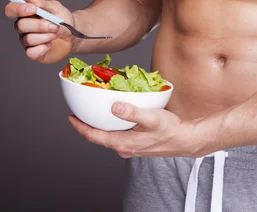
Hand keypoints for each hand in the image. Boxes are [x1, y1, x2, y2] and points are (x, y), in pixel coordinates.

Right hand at [4, 0, 74, 63]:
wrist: (73, 36)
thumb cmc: (62, 20)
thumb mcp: (55, 8)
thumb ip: (42, 3)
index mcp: (25, 13)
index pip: (11, 9)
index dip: (18, 9)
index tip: (33, 9)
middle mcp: (22, 27)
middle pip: (20, 25)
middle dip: (40, 25)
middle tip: (55, 26)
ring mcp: (26, 40)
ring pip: (28, 39)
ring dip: (46, 36)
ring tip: (56, 34)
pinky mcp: (32, 53)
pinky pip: (31, 53)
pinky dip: (42, 48)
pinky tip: (50, 44)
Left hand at [68, 102, 196, 157]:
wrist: (186, 140)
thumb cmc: (170, 130)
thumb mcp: (151, 118)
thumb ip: (132, 112)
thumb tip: (114, 107)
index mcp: (122, 143)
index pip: (93, 136)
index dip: (80, 126)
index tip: (70, 117)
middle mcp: (123, 147)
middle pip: (98, 136)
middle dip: (86, 124)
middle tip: (78, 112)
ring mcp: (129, 146)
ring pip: (107, 135)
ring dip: (98, 124)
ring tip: (92, 111)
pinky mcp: (135, 143)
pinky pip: (116, 134)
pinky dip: (110, 125)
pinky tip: (113, 115)